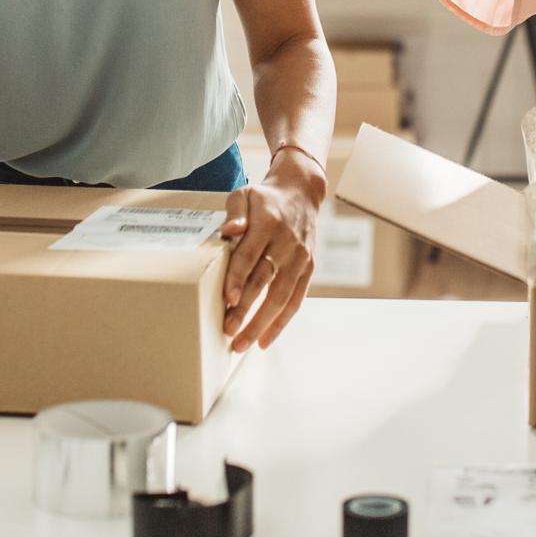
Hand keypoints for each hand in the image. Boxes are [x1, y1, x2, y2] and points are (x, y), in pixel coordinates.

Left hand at [219, 151, 323, 349]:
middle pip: (265, 280)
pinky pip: (296, 299)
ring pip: (282, 296)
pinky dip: (281, 322)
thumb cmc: (265, 198)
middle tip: (228, 330)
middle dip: (246, 308)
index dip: (238, 277)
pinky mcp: (308, 268)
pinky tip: (266, 339)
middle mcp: (287, 241)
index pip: (250, 254)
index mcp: (268, 222)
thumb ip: (235, 212)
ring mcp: (300, 257)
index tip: (227, 299)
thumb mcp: (245, 194)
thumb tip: (229, 231)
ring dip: (262, 323)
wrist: (301, 193)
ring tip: (243, 343)